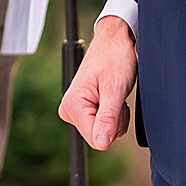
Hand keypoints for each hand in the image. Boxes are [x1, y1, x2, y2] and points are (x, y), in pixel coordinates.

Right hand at [59, 15, 137, 149]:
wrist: (116, 41)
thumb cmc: (115, 58)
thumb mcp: (115, 89)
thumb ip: (108, 118)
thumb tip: (101, 144)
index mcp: (72, 106)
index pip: (96, 139)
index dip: (113, 125)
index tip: (116, 102)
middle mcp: (69, 110)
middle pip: (99, 137)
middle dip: (115, 121)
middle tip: (115, 96)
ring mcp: (76, 110)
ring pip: (104, 132)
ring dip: (116, 116)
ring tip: (114, 93)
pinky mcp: (84, 109)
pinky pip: (103, 125)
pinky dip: (114, 113)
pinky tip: (111, 96)